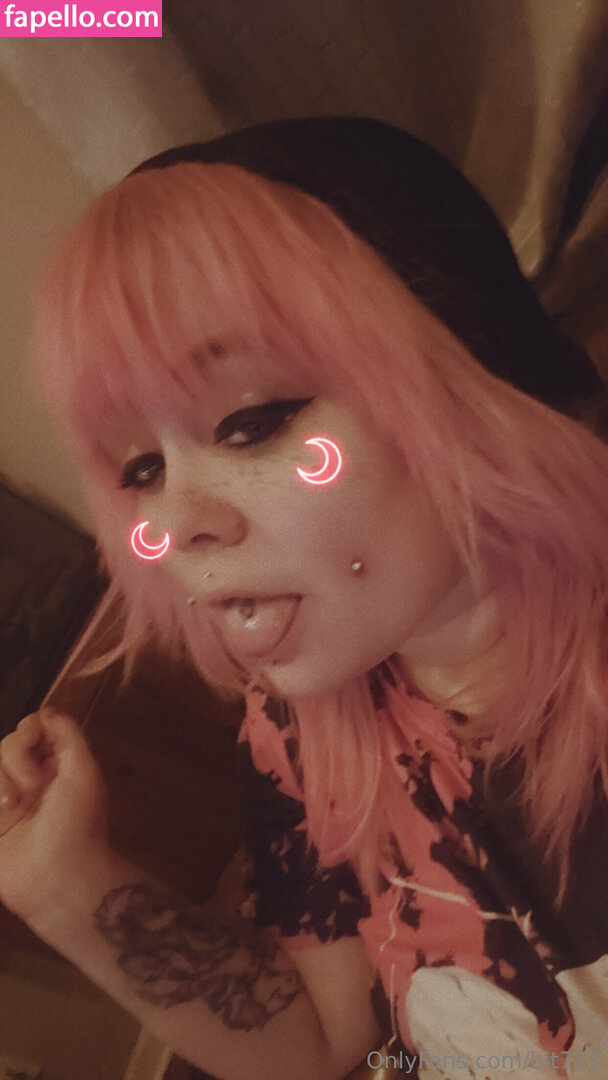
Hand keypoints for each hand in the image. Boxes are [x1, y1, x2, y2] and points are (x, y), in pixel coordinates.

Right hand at [0, 710, 108, 925]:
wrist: (55, 878)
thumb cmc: (76, 823)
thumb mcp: (84, 772)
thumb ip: (67, 735)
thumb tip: (46, 712)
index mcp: (58, 766)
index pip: (34, 730)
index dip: (30, 729)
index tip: (33, 736)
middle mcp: (32, 780)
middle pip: (8, 745)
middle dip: (16, 758)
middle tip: (31, 786)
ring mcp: (8, 801)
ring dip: (1, 779)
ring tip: (11, 805)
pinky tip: (3, 809)